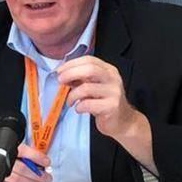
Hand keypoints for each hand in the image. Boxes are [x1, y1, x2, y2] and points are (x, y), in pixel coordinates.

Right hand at [4, 144, 51, 181]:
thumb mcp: (10, 148)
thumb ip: (25, 153)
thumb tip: (42, 162)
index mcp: (8, 147)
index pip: (24, 151)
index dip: (37, 157)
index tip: (47, 162)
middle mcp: (2, 159)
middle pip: (22, 169)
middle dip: (37, 175)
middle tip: (47, 177)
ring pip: (17, 180)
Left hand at [57, 55, 154, 171]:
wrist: (122, 121)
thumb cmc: (103, 102)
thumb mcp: (93, 86)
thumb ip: (81, 79)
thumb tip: (62, 75)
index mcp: (108, 70)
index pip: (89, 60)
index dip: (71, 64)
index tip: (59, 71)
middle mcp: (113, 78)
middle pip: (90, 69)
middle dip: (70, 73)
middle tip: (60, 81)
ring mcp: (114, 92)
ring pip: (86, 88)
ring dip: (72, 95)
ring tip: (70, 101)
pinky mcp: (112, 106)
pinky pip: (88, 104)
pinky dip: (78, 107)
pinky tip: (79, 109)